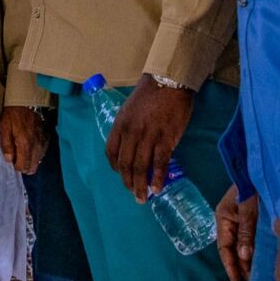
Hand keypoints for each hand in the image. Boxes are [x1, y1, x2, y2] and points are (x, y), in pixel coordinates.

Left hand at [0, 106, 47, 174]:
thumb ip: (6, 146)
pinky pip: (43, 153)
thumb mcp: (4, 128)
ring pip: (38, 161)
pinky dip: (36, 154)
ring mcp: (43, 142)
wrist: (27, 101)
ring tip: (22, 152)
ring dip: (30, 161)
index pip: (23, 166)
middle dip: (24, 166)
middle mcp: (36, 146)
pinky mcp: (46, 138)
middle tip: (17, 157)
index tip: (12, 159)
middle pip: (33, 167)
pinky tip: (30, 148)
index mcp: (25, 144)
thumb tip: (9, 160)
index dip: (16, 166)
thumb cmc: (13, 114)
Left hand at [104, 77, 196, 200]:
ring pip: (140, 167)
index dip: (115, 167)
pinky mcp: (165, 139)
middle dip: (128, 182)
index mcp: (119, 125)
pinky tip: (158, 188)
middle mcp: (131, 133)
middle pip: (125, 164)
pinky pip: (159, 164)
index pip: (111, 152)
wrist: (168, 82)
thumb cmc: (150, 95)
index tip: (121, 175)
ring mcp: (148, 137)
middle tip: (134, 194)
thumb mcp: (129, 109)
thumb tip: (133, 146)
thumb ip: (128, 127)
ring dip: (141, 186)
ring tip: (143, 198)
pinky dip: (157, 178)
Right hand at [215, 189, 259, 280]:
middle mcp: (229, 221)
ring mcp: (239, 219)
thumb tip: (244, 257)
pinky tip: (259, 257)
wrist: (258, 169)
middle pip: (231, 248)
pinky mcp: (249, 217)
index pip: (224, 248)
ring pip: (240, 244)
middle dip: (239, 265)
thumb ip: (246, 233)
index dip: (230, 265)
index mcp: (223, 218)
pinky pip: (248, 237)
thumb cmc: (251, 187)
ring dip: (246, 258)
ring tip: (254, 274)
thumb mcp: (248, 210)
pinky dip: (252, 248)